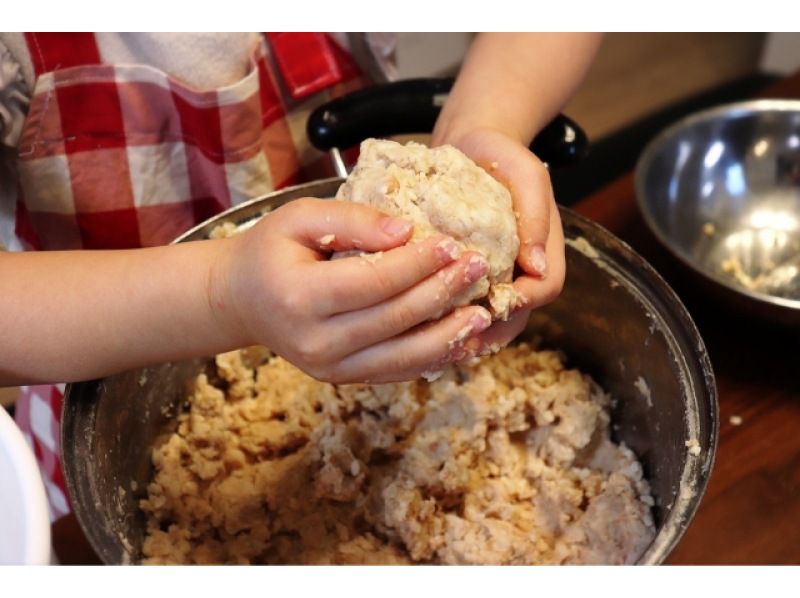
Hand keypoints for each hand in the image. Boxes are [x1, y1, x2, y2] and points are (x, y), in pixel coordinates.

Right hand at [210, 198, 492, 383]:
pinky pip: (396, 371)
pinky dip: (432, 358)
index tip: (453, 242)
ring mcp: (329, 367)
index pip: (374, 281)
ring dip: (448, 335)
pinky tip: (461, 341)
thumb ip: (350, 220)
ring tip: (483, 313)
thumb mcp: (298, 218)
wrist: (242, 300)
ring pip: (402, 356)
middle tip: (479, 267)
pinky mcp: (342, 379)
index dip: (418, 263)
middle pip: (395, 319)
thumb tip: (406, 231)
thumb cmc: (271, 251)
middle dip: (442, 292)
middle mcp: (315, 342)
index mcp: (299, 297)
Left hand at [435, 126, 565, 354]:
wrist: (470, 148)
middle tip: (459, 342)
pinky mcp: (464, 279)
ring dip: (465, 335)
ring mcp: (493, 279)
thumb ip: (536, 217)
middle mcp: (520, 272)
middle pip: (516, 317)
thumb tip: (537, 266)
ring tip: (437, 345)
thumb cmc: (502, 159)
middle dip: (490, 333)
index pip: (544, 288)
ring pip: (487, 322)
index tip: (495, 305)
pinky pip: (459, 309)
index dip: (523, 301)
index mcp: (542, 251)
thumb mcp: (526, 176)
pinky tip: (420, 328)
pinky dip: (445, 322)